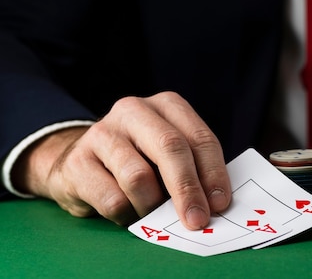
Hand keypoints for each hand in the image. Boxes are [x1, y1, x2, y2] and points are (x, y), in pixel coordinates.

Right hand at [12, 92, 230, 229]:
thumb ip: (194, 170)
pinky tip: (127, 212)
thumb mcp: (169, 156)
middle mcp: (134, 111)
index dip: (213, 173)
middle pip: (170, 148)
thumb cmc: (141, 161)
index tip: (220, 204)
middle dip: (188, 189)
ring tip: (153, 215)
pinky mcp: (77, 161)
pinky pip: (112, 199)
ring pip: (139, 177)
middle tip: (197, 220)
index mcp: (167, 105)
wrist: (82, 163)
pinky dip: (126, 215)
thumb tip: (215, 203)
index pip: (199, 138)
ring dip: (152, 206)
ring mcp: (102, 132)